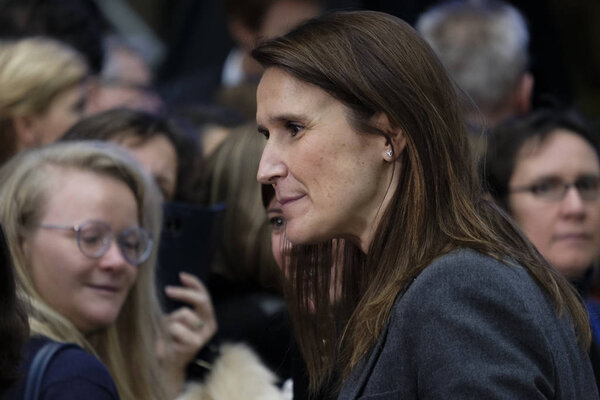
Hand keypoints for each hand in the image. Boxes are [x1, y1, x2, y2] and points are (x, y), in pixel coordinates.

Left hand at [158, 272, 216, 394]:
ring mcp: (203, 335)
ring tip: (168, 332)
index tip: (181, 275)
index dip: (195, 283)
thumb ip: (180, 306)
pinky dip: (167, 331)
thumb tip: (171, 287)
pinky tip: (169, 341)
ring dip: (169, 320)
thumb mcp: (175, 318)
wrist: (167, 364)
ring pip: (183, 314)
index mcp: (207, 317)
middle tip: (168, 290)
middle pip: (201, 300)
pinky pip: (176, 327)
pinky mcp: (194, 343)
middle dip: (184, 293)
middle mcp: (209, 325)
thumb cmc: (170, 339)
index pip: (205, 295)